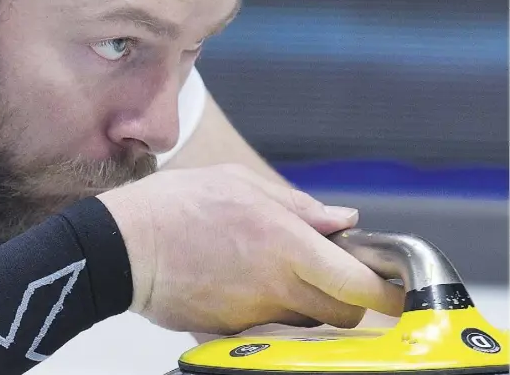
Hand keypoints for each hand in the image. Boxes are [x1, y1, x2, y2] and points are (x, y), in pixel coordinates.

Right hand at [97, 164, 403, 334]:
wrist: (123, 245)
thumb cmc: (177, 205)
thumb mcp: (239, 184)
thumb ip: (297, 205)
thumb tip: (342, 220)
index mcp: (285, 244)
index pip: (358, 284)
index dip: (386, 290)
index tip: (392, 286)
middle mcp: (276, 287)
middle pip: (341, 314)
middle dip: (348, 298)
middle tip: (330, 271)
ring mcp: (253, 315)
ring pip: (305, 323)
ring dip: (308, 303)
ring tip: (275, 271)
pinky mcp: (230, 332)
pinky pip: (267, 327)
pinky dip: (270, 310)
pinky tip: (242, 282)